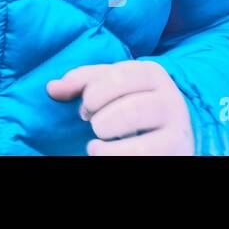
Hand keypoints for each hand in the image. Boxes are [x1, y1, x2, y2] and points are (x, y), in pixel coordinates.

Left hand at [47, 60, 194, 154]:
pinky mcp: (176, 149)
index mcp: (151, 74)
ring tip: (96, 145)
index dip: (93, 93)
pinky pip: (142, 154)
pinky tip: (104, 153)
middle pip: (129, 109)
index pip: (118, 76)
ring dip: (106, 143)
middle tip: (93, 124)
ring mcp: (176, 127)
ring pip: (139, 136)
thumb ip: (83, 82)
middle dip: (101, 120)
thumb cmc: (132, 104)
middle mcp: (170, 99)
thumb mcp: (112, 86)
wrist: (172, 133)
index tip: (85, 107)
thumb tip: (52, 89)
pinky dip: (114, 155)